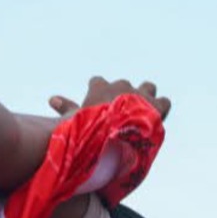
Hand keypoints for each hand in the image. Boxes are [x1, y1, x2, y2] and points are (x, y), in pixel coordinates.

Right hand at [48, 76, 170, 120]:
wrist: (112, 135)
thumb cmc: (88, 128)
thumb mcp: (74, 118)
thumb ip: (66, 107)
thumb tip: (51, 98)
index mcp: (100, 87)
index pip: (97, 82)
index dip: (98, 93)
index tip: (98, 106)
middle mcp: (121, 85)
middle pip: (123, 85)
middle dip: (123, 96)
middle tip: (121, 115)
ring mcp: (140, 93)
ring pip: (148, 87)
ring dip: (146, 96)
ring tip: (143, 112)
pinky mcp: (156, 105)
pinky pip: (164, 101)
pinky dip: (161, 109)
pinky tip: (156, 120)